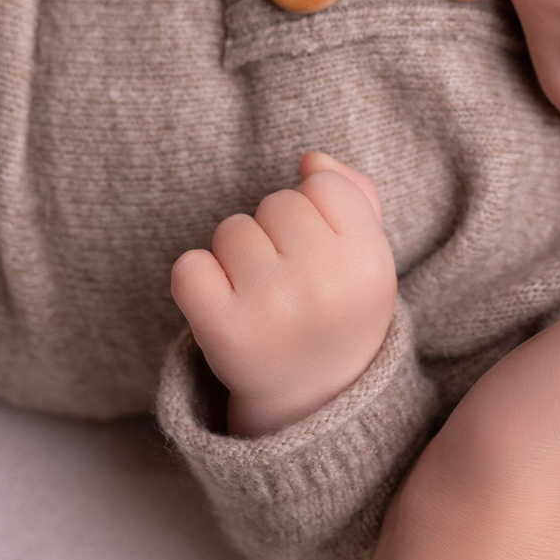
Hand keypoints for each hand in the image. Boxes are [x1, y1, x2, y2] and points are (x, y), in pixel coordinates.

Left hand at [172, 153, 398, 435]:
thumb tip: (311, 160)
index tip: (323, 251)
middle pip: (276, 203)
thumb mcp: (366, 254)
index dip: (317, 211)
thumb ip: (353, 193)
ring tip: (262, 296)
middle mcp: (325, 286)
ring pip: (232, 230)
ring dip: (237, 256)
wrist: (312, 399)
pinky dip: (197, 279)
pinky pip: (189, 266)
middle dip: (276, 232)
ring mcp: (272, 309)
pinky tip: (224, 305)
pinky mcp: (223, 331)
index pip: (322, 185)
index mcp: (370, 262)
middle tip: (291, 280)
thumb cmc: (338, 307)